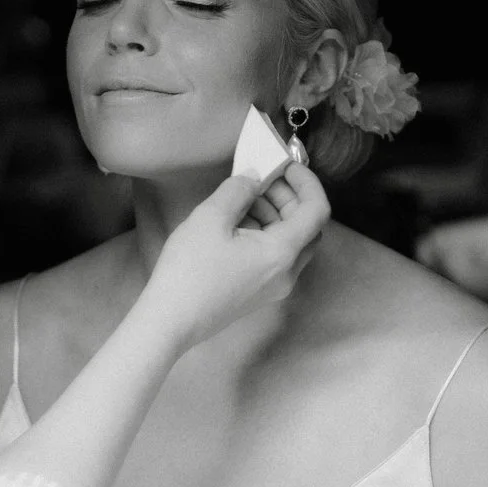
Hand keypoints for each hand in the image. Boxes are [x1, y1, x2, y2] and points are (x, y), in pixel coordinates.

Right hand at [140, 163, 329, 352]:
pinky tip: (236, 223)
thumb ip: (238, 190)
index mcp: (282, 253)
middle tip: (263, 178)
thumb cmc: (189, 272)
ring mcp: (275, 286)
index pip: (317, 210)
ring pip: (291, 241)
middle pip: (308, 227)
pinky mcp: (260, 292)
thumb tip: (253, 178)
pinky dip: (265, 233)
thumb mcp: (211, 218)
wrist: (170, 321)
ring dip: (276, 214)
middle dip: (290, 197)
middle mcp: (287, 273)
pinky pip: (275, 256)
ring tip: (244, 198)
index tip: (286, 165)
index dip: (307, 182)